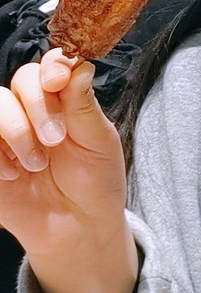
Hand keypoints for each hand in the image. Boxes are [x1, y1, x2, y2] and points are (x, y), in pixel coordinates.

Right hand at [0, 49, 137, 292]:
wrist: (78, 227)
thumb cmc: (95, 181)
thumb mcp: (99, 142)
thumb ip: (83, 104)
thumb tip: (80, 65)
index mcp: (65, 98)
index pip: (52, 65)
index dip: (52, 66)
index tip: (58, 81)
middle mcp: (33, 108)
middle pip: (22, 79)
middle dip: (38, 106)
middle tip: (56, 139)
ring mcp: (7, 131)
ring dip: (15, 130)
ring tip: (36, 164)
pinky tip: (13, 175)